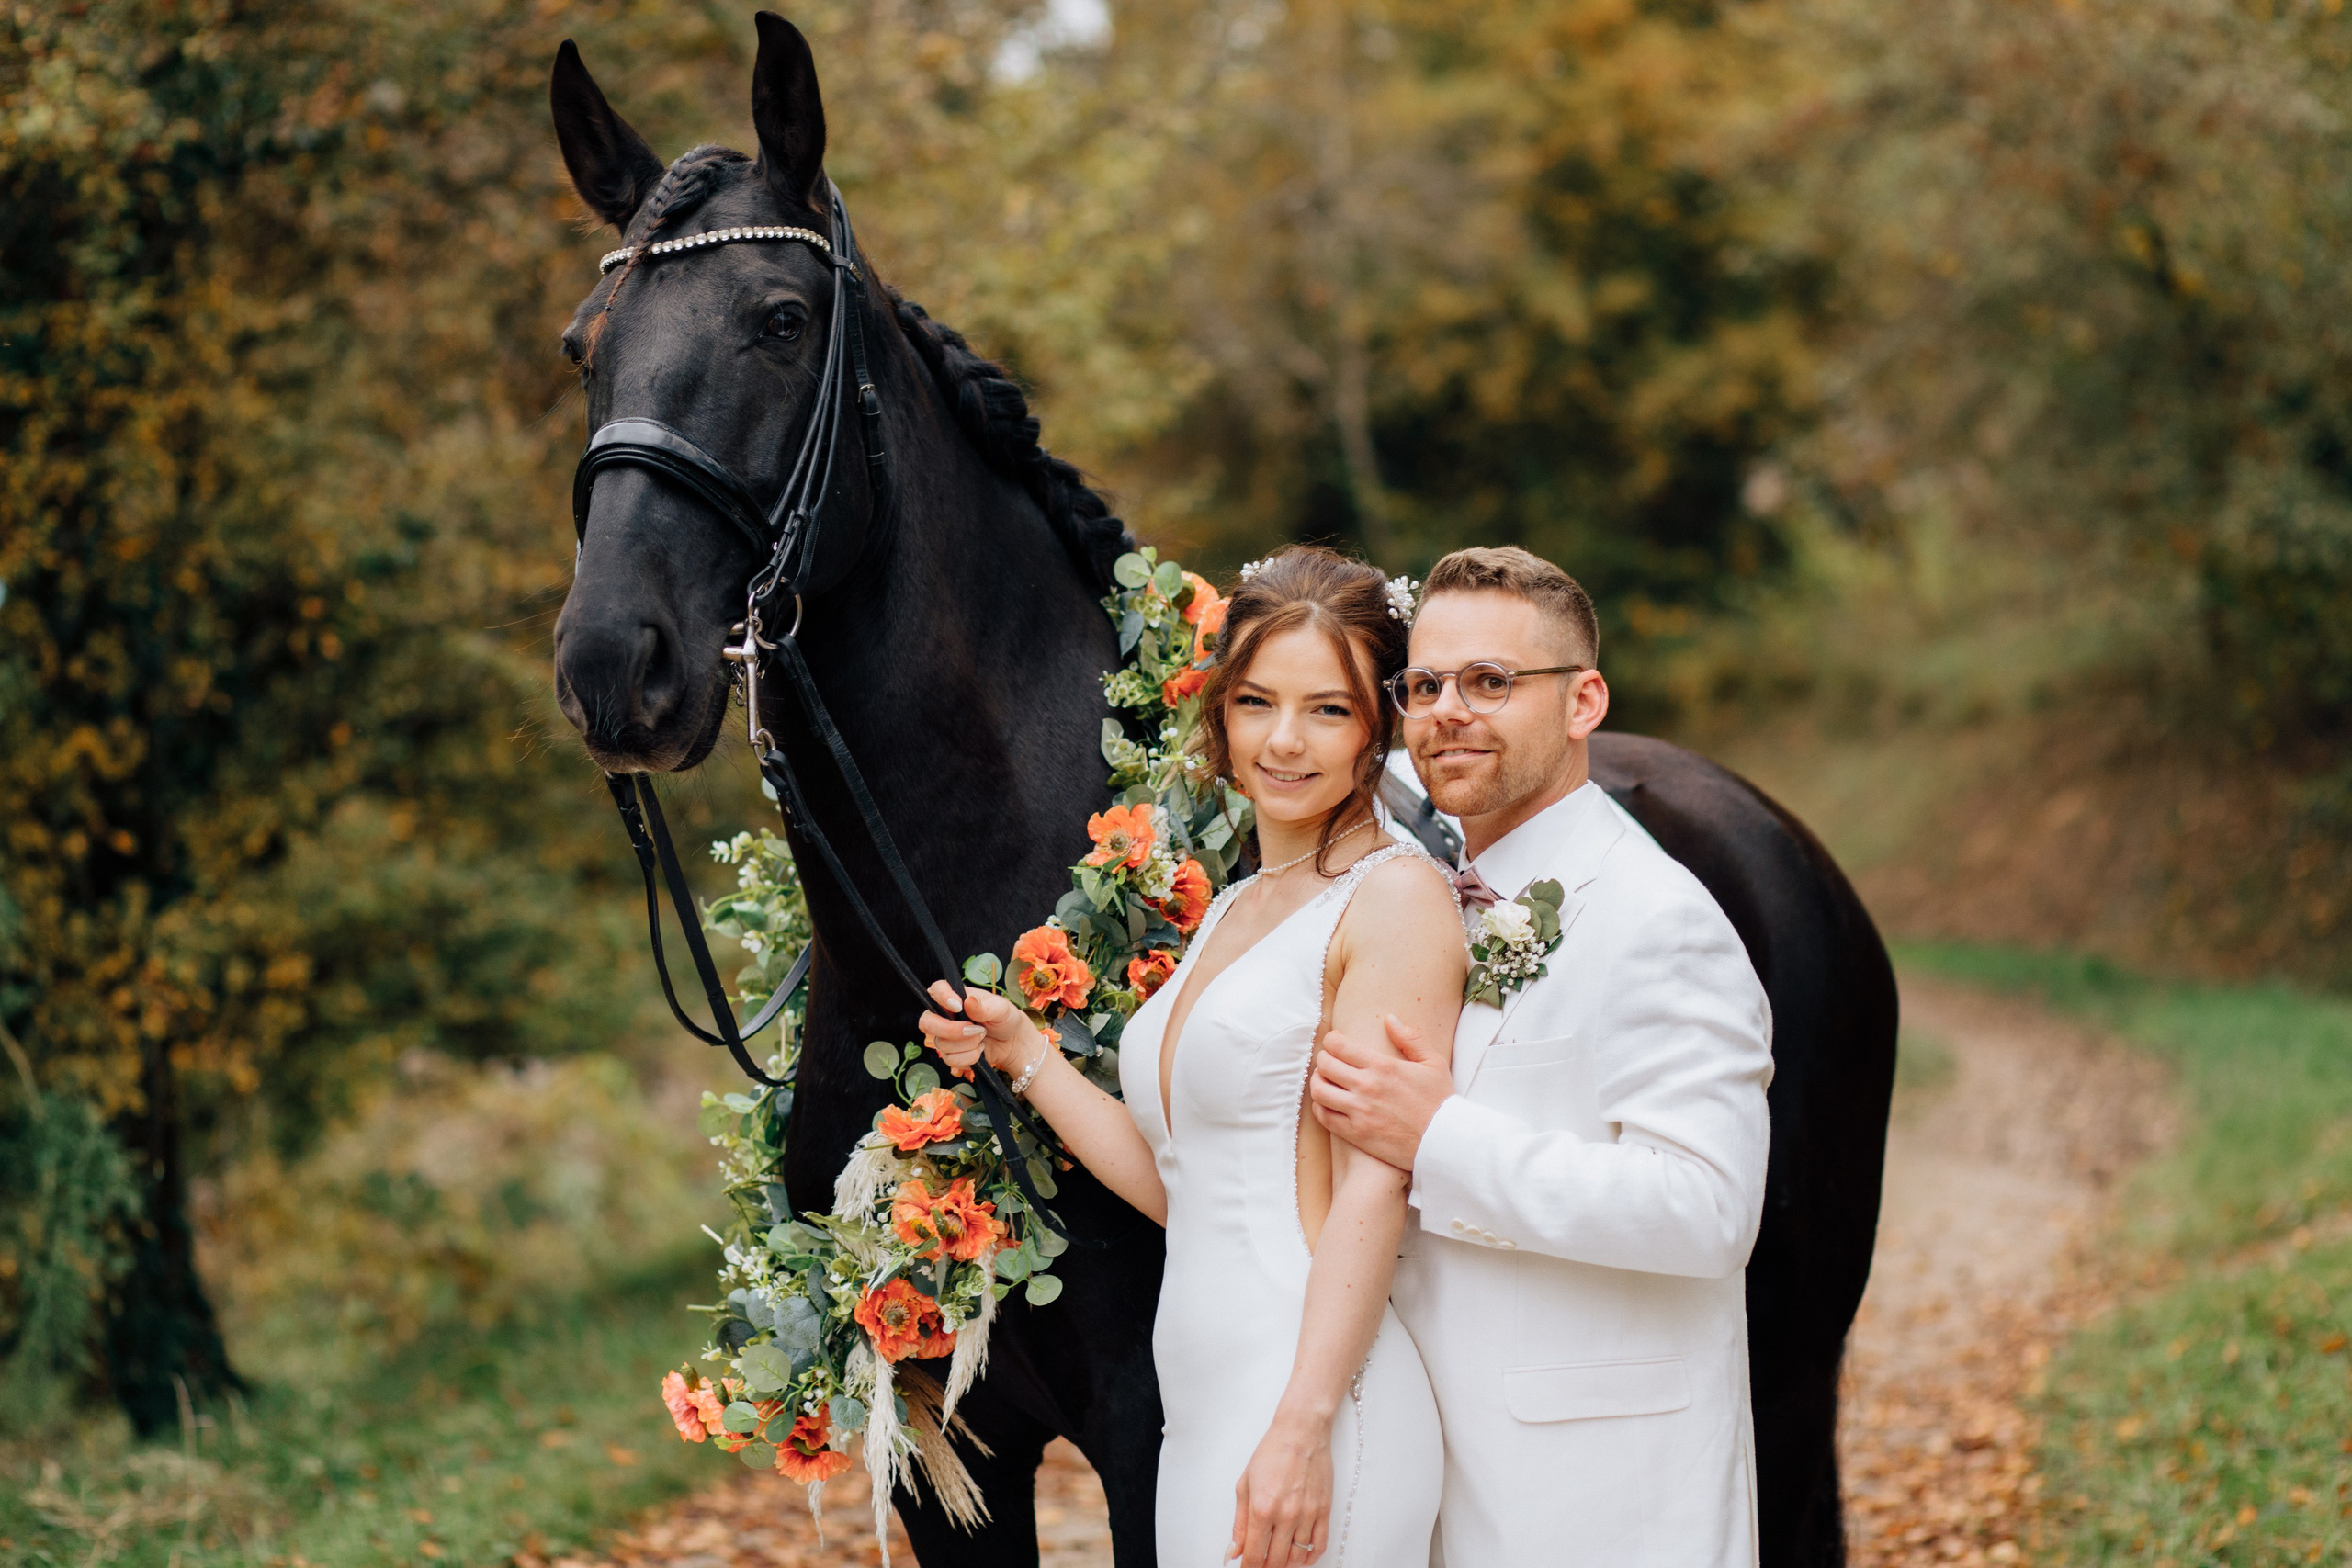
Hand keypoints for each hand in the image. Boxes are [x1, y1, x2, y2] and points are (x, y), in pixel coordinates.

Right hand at [918, 980, 1045, 1080]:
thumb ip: (985, 1006)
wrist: (1011, 1041)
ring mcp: (945, 1037)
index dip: (941, 997)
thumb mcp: (1001, 1008)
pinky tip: (980, 1050)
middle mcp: (945, 1016)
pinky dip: (970, 1057)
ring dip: (968, 1044)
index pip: (936, 990)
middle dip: (950, 1030)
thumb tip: (969, 1001)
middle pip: (927, 1023)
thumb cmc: (1004, 1018)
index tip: (957, 1005)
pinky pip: (952, 1060)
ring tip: (983, 1036)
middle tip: (976, 1029)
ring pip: (942, 1045)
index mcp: (955, 997)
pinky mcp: (951, 1055)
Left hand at [1229, 1408, 1331, 1567]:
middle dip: (1266, 1567)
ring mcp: (1308, 1515)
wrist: (1301, 1432)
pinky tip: (1300, 1557)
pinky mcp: (1324, 1511)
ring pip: (1298, 1558)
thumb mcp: (1245, 1485)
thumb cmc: (1271, 1453)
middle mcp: (1286, 1516)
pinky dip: (1309, 1558)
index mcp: (1262, 1509)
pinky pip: (1319, 1546)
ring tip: (1278, 1559)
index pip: (1254, 1555)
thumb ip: (1239, 1523)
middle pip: (1276, 1562)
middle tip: (1261, 1563)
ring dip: (1286, 1564)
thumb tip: (1234, 1552)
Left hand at [1309, 1014, 1451, 1170]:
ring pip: (1319, 1091)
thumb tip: (1389, 1018)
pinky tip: (1328, 1103)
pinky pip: (1324, 1117)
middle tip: (1330, 1061)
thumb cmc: (1440, 1101)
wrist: (1445, 1141)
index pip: (1338, 1046)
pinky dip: (1320, 1107)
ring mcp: (1359, 1111)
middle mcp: (1366, 1086)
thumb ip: (1409, 1038)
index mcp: (1383, 1066)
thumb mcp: (1432, 1063)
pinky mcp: (1356, 1133)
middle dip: (1324, 1059)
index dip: (1332, 1040)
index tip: (1335, 1042)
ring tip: (1325, 1081)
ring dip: (1318, 1082)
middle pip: (1325, 1065)